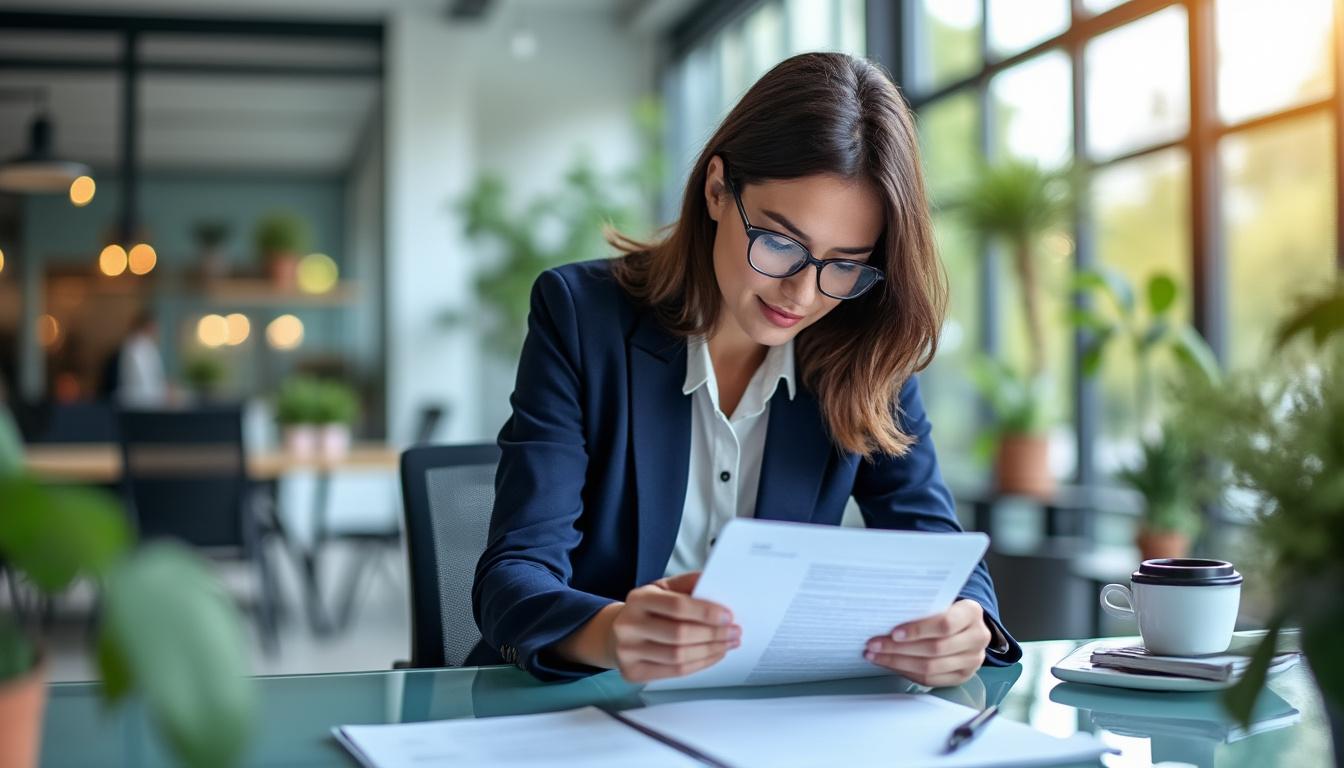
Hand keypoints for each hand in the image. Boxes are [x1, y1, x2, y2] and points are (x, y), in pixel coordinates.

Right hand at [609, 571, 740, 682]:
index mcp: (638, 599)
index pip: (677, 606)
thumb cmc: (647, 609)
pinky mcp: (633, 672)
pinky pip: (675, 672)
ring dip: (710, 651)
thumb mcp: (662, 588)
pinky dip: (700, 664)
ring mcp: (628, 652)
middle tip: (734, 632)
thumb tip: (714, 582)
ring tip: (728, 644)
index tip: (728, 616)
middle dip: (713, 634)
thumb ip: (687, 584)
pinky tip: (713, 655)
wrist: (615, 633)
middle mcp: (629, 625)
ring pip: (679, 656)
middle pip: (679, 634)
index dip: (706, 612)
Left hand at [862, 599, 990, 686]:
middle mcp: (977, 637)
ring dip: (898, 663)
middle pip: (935, 649)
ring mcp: (972, 660)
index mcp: (971, 613)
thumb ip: (921, 607)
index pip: (944, 624)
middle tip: (874, 645)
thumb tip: (885, 615)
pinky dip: (907, 673)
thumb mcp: (940, 601)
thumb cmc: (946, 610)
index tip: (893, 632)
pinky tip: (891, 665)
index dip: (918, 630)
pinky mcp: (963, 676)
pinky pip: (931, 679)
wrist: (966, 626)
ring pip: (930, 667)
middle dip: (899, 648)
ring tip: (876, 656)